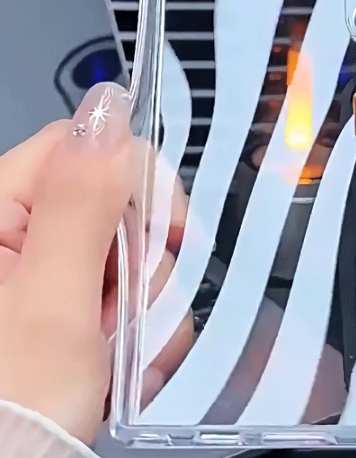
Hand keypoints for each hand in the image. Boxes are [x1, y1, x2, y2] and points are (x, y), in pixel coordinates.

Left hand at [0, 83, 192, 442]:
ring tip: (121, 347)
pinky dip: (146, 322)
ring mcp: (55, 266)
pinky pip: (135, 284)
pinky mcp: (79, 297)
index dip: (137, 183)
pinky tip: (127, 357)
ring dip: (148, 299)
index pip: (87, 147)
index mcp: (0, 212)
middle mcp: (25, 230)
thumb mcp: (52, 306)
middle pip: (119, 198)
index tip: (169, 232)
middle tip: (124, 309)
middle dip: (144, 256)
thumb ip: (82, 204)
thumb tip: (108, 111)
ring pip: (135, 246)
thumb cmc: (12, 414)